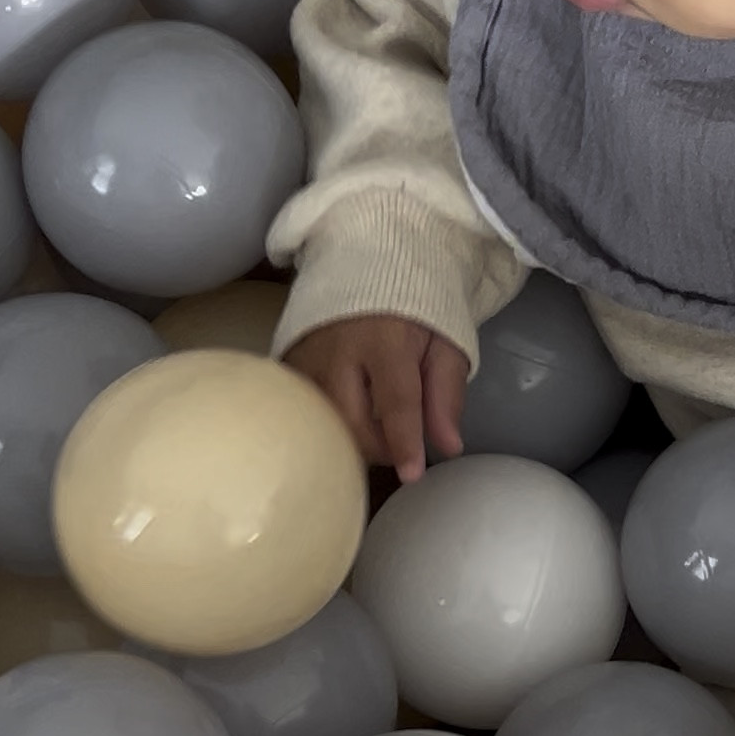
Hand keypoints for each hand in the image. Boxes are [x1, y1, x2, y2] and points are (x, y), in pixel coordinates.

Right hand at [290, 314, 469, 480]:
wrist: (368, 262)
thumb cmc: (413, 306)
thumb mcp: (445, 342)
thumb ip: (446, 394)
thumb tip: (448, 446)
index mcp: (385, 339)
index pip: (395, 402)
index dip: (404, 443)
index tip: (412, 474)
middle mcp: (337, 350)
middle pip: (350, 421)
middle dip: (378, 447)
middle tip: (399, 442)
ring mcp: (305, 357)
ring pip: (323, 421)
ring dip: (351, 437)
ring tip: (375, 426)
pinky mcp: (286, 361)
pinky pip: (304, 409)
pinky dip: (326, 421)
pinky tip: (345, 413)